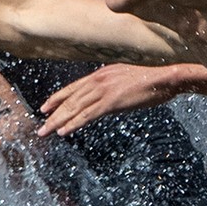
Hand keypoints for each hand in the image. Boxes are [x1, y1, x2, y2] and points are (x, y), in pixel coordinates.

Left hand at [38, 64, 188, 136]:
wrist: (166, 79)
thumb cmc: (150, 81)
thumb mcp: (125, 80)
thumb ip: (111, 88)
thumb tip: (104, 98)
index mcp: (101, 74)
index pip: (73, 87)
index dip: (57, 98)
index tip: (44, 107)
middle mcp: (98, 80)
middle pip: (70, 99)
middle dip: (53, 113)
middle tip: (40, 125)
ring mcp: (104, 90)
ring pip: (75, 108)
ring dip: (58, 121)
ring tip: (45, 131)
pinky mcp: (111, 102)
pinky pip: (87, 115)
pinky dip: (73, 124)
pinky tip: (63, 131)